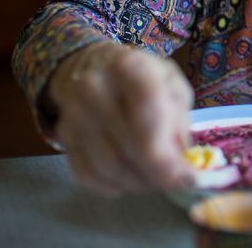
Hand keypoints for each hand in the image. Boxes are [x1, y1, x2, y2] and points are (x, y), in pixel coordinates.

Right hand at [45, 41, 195, 195]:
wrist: (93, 65)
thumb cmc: (144, 76)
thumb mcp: (172, 85)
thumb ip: (179, 122)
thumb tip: (178, 164)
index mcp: (130, 68)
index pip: (147, 124)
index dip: (167, 160)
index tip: (188, 178)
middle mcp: (94, 89)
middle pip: (128, 151)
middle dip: (157, 176)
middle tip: (176, 182)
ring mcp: (73, 113)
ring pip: (108, 168)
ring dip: (137, 183)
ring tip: (156, 178)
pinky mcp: (63, 135)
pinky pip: (87, 175)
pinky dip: (114, 186)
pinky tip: (131, 178)